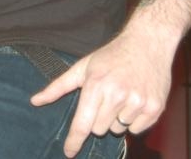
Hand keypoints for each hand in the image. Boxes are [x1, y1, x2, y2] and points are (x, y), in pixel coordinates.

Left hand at [30, 29, 173, 156]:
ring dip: (117, 117)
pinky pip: (136, 130)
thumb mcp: (83, 66)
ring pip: (117, 129)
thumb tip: (35, 101)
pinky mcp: (154, 108)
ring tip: (123, 93)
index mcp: (96, 84)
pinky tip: (135, 97)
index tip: (69, 152)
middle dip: (99, 117)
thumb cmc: (111, 55)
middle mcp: (117, 94)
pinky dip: (134, 119)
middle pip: (99, 129)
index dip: (74, 140)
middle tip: (107, 95)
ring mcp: (137, 102)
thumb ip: (58, 86)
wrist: (147, 42)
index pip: (82, 123)